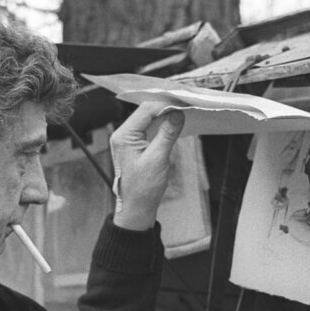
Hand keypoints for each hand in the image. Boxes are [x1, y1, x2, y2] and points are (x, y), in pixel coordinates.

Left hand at [110, 102, 184, 230]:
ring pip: (148, 119)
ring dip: (165, 115)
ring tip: (183, 112)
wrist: (136, 208)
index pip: (145, 110)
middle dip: (166, 107)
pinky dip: (162, 124)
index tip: (183, 103)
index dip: (165, 104)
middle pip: (146, 112)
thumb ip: (167, 134)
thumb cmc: (143, 188)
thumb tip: (177, 114)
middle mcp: (123, 134)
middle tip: (186, 105)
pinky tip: (174, 124)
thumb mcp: (158, 159)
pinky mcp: (136, 145)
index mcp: (124, 136)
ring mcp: (128, 139)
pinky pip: (149, 128)